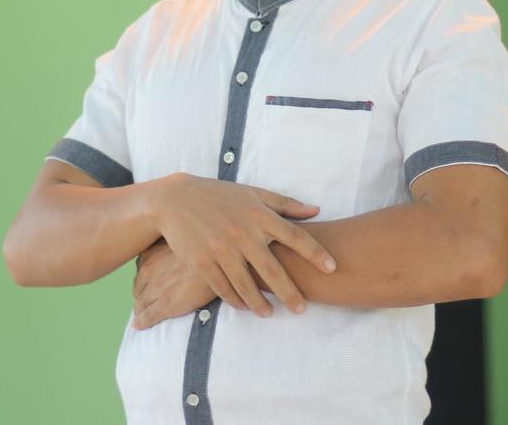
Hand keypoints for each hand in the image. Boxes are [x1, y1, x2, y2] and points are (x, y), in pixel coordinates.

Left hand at [131, 238, 216, 328]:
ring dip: (140, 310)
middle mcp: (149, 272)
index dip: (143, 280)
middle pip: (137, 289)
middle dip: (141, 295)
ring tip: (144, 314)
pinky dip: (142, 322)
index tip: (148, 284)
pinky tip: (139, 325)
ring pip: (140, 304)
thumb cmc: (203, 249)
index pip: (140, 271)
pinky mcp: (166, 305)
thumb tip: (168, 248)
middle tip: (148, 300)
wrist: (217, 263)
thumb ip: (169, 247)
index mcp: (151, 255)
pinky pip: (147, 317)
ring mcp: (156, 290)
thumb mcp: (182, 242)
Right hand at [144, 173, 336, 318]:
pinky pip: (224, 288)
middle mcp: (242, 233)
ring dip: (261, 304)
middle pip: (272, 270)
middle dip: (290, 292)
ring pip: (247, 285)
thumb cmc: (219, 196)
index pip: (294, 235)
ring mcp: (221, 250)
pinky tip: (245, 306)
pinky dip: (236, 300)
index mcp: (258, 215)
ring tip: (271, 314)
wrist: (175, 200)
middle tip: (302, 309)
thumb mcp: (252, 194)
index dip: (315, 252)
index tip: (332, 268)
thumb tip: (317, 210)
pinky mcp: (202, 263)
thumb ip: (285, 204)